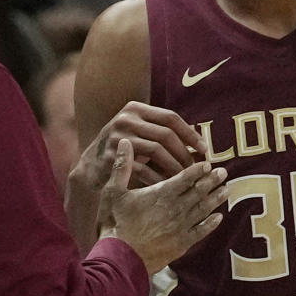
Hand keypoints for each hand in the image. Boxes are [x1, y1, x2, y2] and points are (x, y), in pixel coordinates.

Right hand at [81, 102, 205, 190]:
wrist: (91, 167)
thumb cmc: (124, 152)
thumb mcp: (140, 133)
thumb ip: (162, 132)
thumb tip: (198, 143)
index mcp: (135, 108)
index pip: (170, 117)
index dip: (190, 133)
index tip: (204, 150)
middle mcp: (125, 118)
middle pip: (165, 134)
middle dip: (184, 152)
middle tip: (196, 169)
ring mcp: (117, 136)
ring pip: (156, 150)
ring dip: (173, 166)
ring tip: (185, 178)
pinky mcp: (112, 156)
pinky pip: (143, 168)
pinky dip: (158, 178)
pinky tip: (168, 187)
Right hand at [99, 139, 225, 273]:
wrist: (120, 257)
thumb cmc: (114, 223)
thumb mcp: (113, 192)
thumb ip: (122, 166)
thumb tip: (124, 141)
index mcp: (161, 193)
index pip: (185, 177)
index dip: (197, 169)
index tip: (207, 163)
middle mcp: (176, 208)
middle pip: (199, 191)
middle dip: (212, 180)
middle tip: (223, 172)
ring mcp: (181, 227)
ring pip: (204, 209)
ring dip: (216, 198)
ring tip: (226, 189)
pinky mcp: (181, 244)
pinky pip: (201, 231)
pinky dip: (211, 224)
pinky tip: (219, 217)